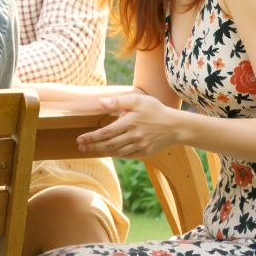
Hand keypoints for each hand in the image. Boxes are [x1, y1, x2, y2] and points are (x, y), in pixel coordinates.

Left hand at [75, 89, 189, 158]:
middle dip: (93, 146)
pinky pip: (127, 155)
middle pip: (108, 144)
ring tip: (91, 150)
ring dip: (102, 151)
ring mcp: (139, 145)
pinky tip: (110, 152)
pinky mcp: (144, 152)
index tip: (80, 139)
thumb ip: (118, 101)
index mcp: (130, 122)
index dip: (91, 137)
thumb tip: (100, 103)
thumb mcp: (137, 100)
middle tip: (81, 147)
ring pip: (116, 151)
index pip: (106, 132)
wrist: (175, 125)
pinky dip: (117, 154)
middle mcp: (133, 136)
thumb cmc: (155, 110)